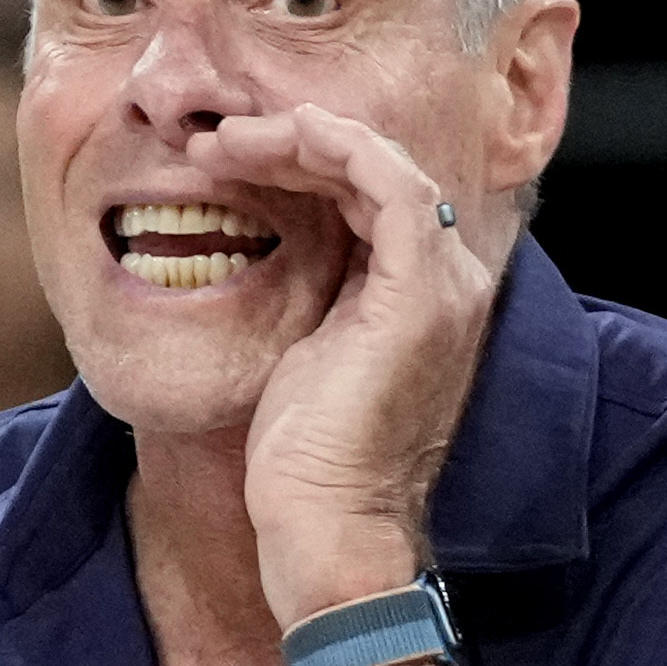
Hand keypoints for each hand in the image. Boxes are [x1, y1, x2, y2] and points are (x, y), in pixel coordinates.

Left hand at [187, 102, 498, 618]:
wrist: (328, 527)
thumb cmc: (306, 459)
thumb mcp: (305, 350)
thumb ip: (314, 290)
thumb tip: (270, 233)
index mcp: (421, 296)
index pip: (369, 194)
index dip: (301, 161)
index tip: (225, 157)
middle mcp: (449, 283)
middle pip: (376, 171)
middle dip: (293, 141)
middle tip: (216, 139)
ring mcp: (443, 285)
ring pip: (382, 163)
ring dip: (299, 137)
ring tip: (224, 141)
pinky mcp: (419, 293)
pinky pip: (387, 182)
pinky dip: (332, 146)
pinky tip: (272, 141)